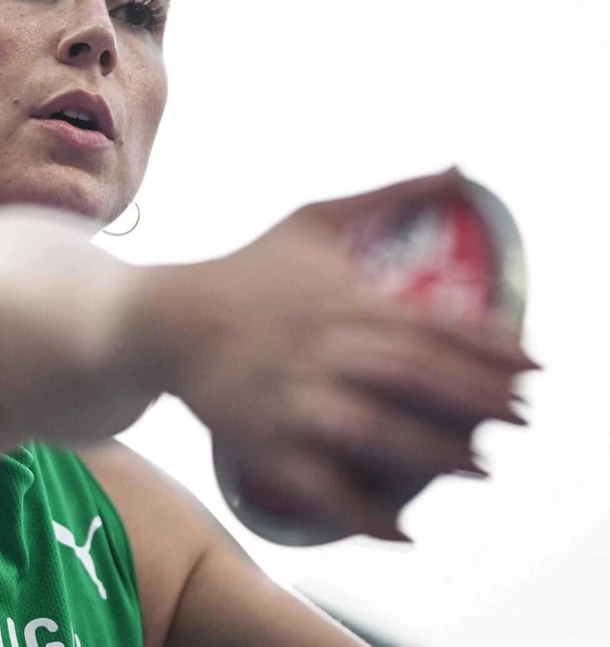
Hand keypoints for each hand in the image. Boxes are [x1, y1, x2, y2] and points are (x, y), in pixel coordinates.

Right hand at [169, 169, 538, 539]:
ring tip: (481, 468)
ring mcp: (293, 399)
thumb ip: (390, 195)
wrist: (165, 318)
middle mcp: (324, 349)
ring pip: (376, 432)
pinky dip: (362, 513)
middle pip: (416, 377)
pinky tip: (404, 532)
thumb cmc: (247, 269)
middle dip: (478, 400)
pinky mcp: (264, 441)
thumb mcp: (314, 220)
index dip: (492, 347)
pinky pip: (320, 485)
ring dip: (434, 454)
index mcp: (344, 299)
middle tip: (522, 418)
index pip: (434, 324)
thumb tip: (461, 169)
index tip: (536, 366)